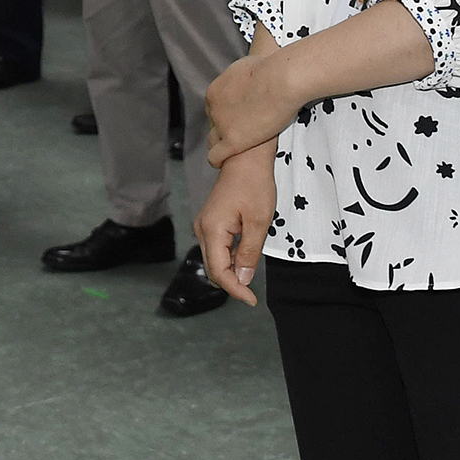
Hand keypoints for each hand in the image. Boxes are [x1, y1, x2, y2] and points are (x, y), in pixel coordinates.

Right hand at [195, 142, 275, 305]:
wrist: (245, 159)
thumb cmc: (253, 185)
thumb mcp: (257, 222)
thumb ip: (248, 253)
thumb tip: (242, 280)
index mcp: (212, 230)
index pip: (219, 271)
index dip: (235, 289)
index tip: (252, 300)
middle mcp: (202, 229)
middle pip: (213, 268)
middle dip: (231, 283)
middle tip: (252, 294)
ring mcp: (204, 225)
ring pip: (214, 259)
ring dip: (230, 271)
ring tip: (250, 274)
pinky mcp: (209, 222)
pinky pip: (216, 248)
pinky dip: (229, 259)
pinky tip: (243, 258)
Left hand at [205, 49, 303, 166]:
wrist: (281, 80)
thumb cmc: (271, 69)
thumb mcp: (245, 67)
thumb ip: (239, 78)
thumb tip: (243, 77)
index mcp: (215, 92)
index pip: (214, 108)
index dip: (226, 114)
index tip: (239, 118)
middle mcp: (214, 109)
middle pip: (214, 124)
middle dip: (224, 129)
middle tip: (241, 133)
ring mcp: (222, 126)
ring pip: (213, 141)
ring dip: (221, 145)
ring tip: (232, 151)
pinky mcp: (233, 141)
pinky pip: (216, 157)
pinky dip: (219, 160)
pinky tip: (225, 164)